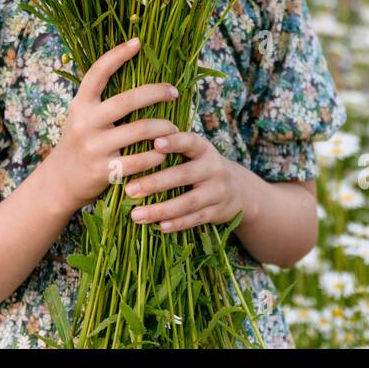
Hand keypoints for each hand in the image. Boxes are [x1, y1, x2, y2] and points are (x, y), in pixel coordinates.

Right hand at [44, 37, 180, 212]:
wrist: (59, 182)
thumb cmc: (80, 143)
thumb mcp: (82, 116)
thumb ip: (101, 100)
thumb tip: (134, 70)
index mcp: (81, 104)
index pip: (98, 72)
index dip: (117, 54)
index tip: (138, 42)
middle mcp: (86, 122)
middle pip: (128, 100)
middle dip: (157, 93)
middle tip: (174, 92)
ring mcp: (95, 147)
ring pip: (140, 130)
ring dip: (164, 127)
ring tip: (174, 128)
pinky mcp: (104, 171)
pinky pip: (140, 160)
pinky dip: (157, 155)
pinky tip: (164, 153)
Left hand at [124, 131, 248, 232]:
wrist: (239, 190)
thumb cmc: (202, 166)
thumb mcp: (195, 152)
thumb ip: (173, 147)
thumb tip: (133, 141)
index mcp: (204, 149)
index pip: (190, 142)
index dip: (174, 141)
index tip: (155, 143)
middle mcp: (213, 169)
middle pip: (183, 175)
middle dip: (155, 183)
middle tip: (129, 190)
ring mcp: (217, 192)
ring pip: (188, 202)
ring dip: (160, 209)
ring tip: (136, 215)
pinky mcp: (217, 212)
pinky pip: (195, 219)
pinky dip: (177, 223)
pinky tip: (159, 227)